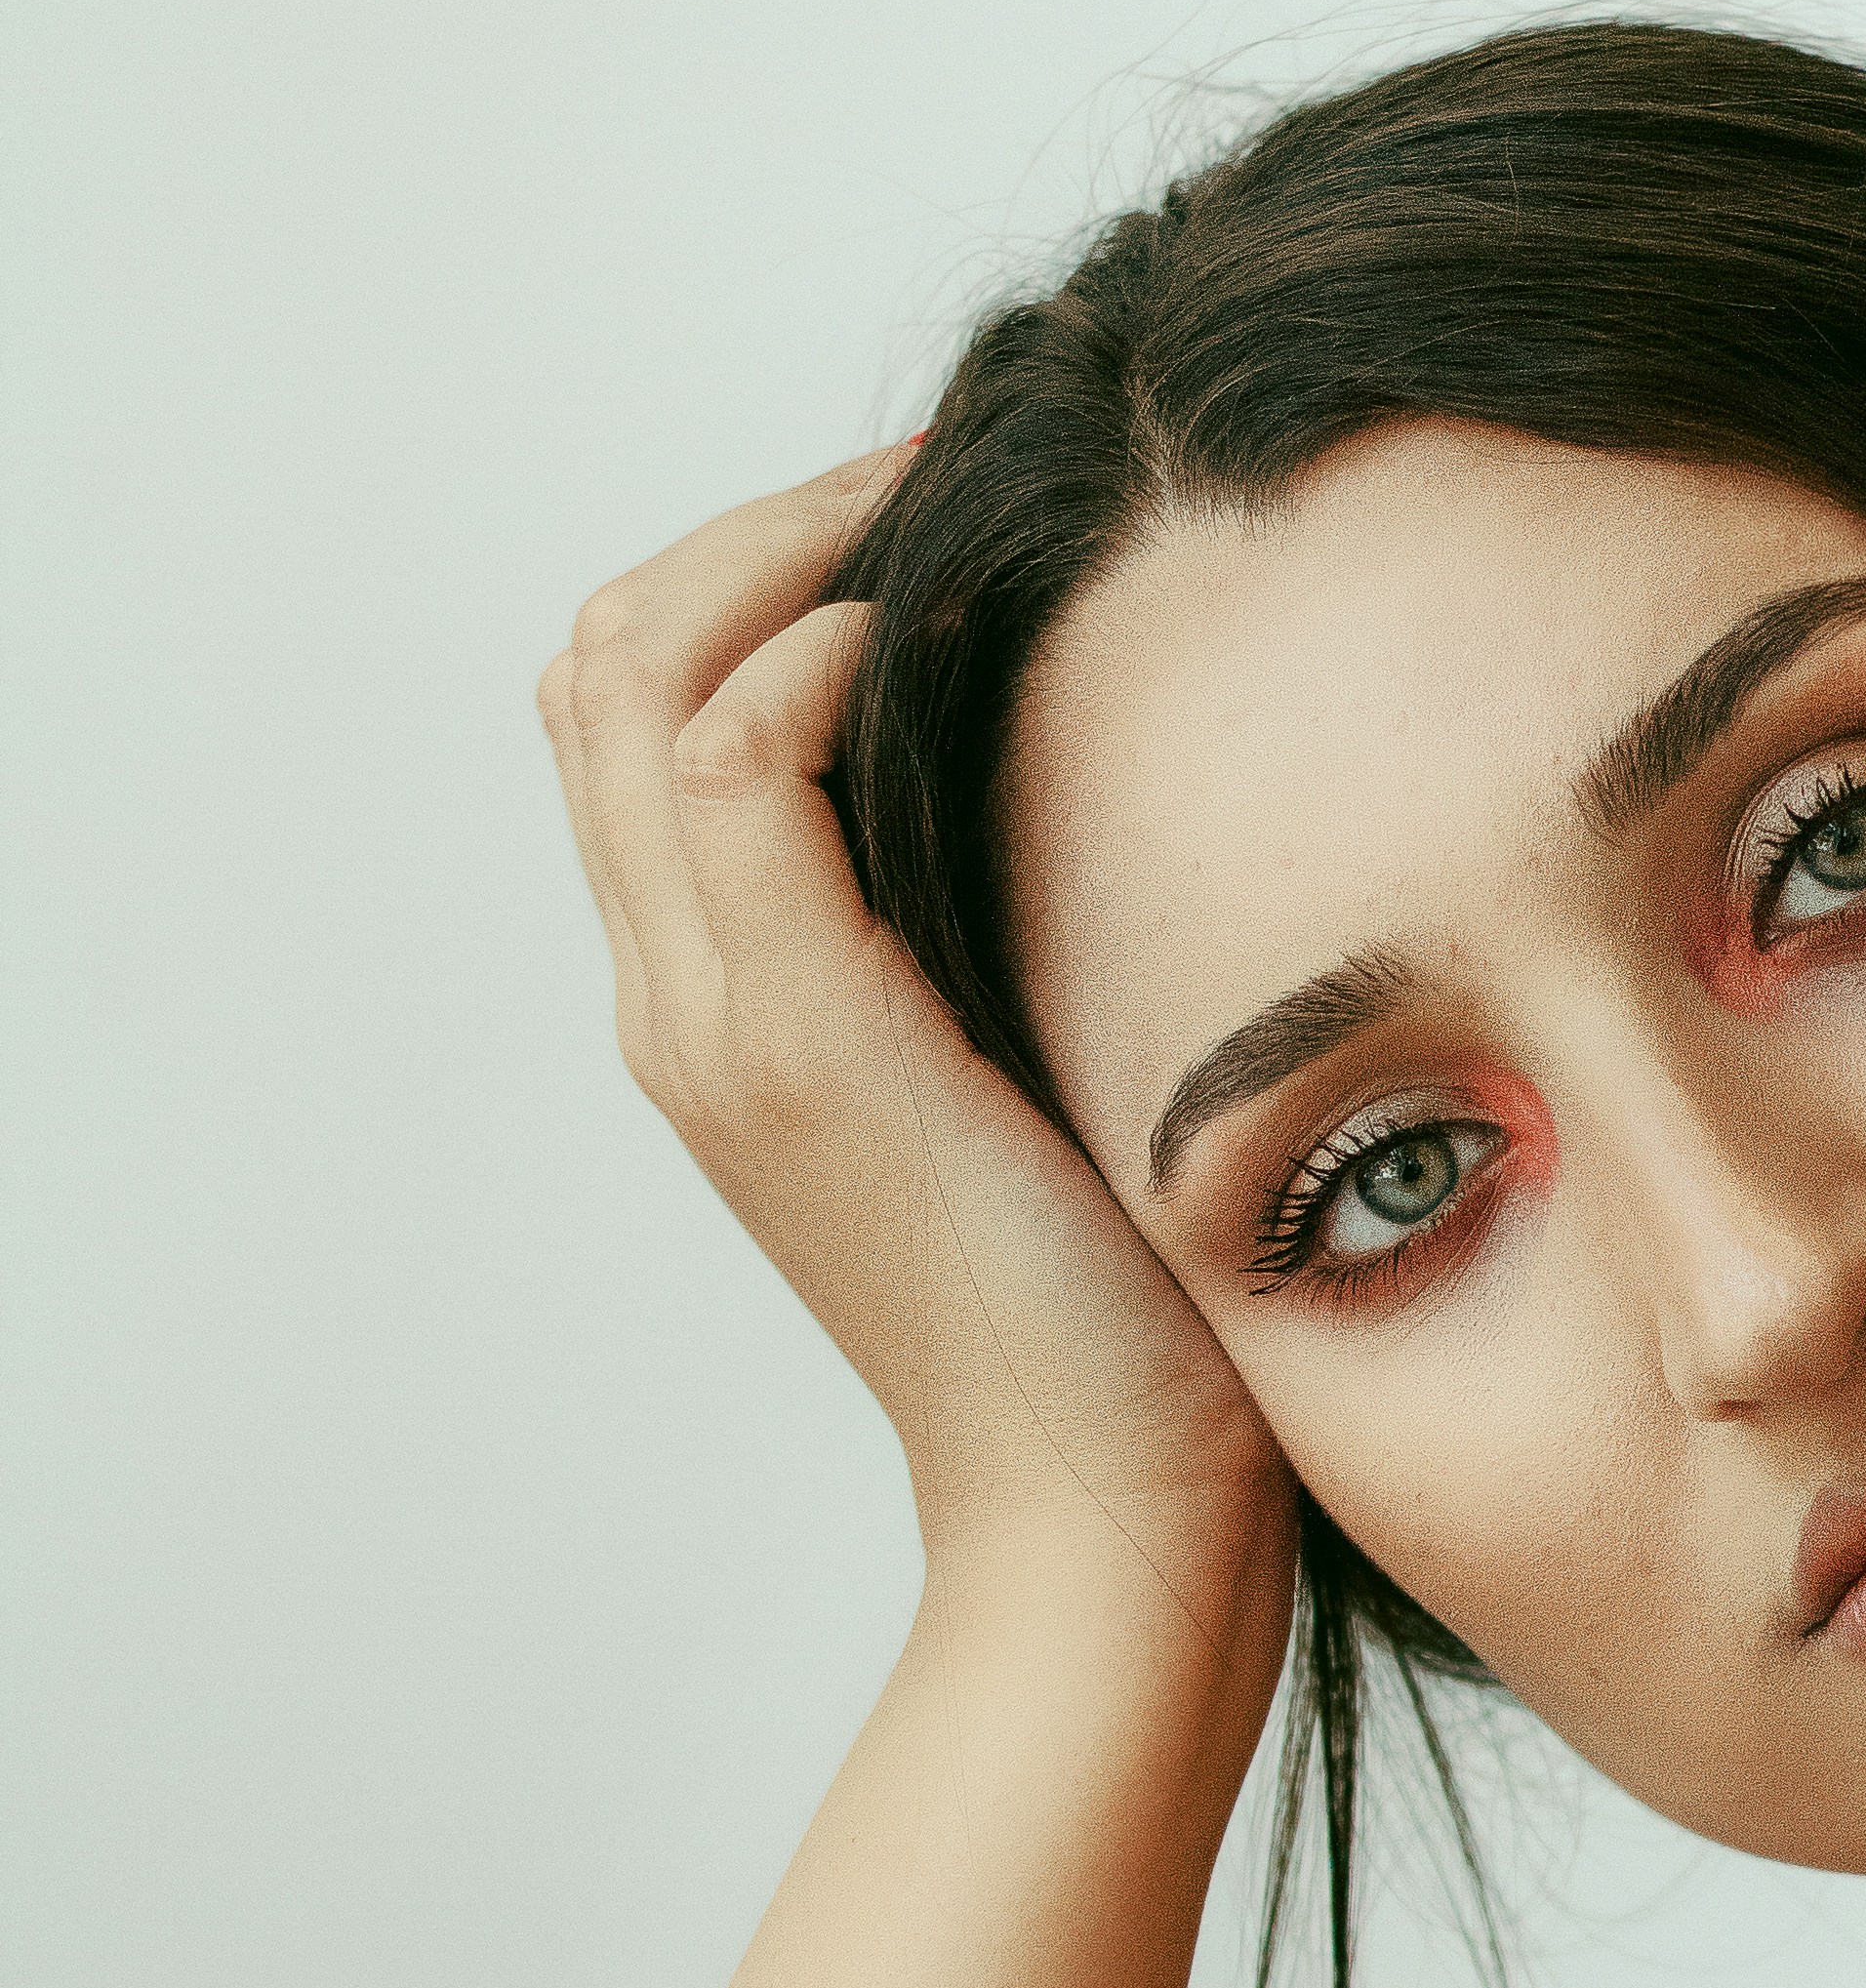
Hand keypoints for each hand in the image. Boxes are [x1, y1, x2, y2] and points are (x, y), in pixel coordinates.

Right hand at [541, 455, 1291, 1648]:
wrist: (1112, 1517)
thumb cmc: (1135, 1318)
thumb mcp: (1053, 1075)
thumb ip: (1010, 942)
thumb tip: (1102, 767)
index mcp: (726, 1009)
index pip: (648, 705)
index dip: (770, 571)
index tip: (939, 519)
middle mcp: (684, 1002)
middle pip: (608, 657)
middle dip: (765, 522)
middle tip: (937, 470)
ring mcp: (718, 1021)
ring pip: (641, 668)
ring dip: (793, 543)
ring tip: (945, 508)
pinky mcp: (797, 1041)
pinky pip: (742, 757)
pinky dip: (831, 649)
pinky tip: (956, 642)